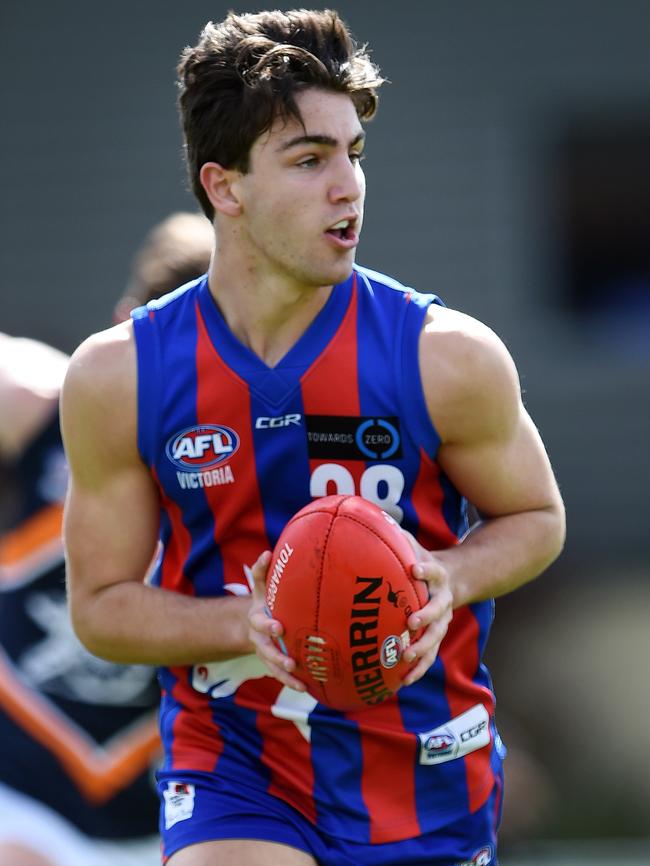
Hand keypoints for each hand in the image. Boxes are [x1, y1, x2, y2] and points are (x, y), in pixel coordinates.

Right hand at [247, 550, 305, 691]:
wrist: (254, 621)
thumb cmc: (265, 600)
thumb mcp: (262, 586)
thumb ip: (262, 570)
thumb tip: (268, 552)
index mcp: (256, 617)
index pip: (260, 622)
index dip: (268, 625)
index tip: (279, 627)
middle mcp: (259, 638)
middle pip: (265, 649)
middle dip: (277, 655)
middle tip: (290, 661)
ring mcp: (266, 653)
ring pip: (273, 666)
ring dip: (285, 674)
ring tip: (299, 678)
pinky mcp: (274, 664)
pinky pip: (282, 675)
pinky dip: (292, 682)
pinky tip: (307, 688)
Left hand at [401, 533, 453, 685]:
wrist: (454, 579)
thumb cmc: (422, 561)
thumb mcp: (414, 546)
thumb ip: (396, 538)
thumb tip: (368, 519)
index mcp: (437, 575)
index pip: (433, 570)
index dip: (425, 570)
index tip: (413, 568)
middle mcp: (443, 599)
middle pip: (438, 610)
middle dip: (426, 617)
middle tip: (411, 623)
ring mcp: (442, 620)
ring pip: (436, 638)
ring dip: (422, 649)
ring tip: (406, 657)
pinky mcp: (437, 636)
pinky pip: (430, 656)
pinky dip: (418, 669)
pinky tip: (403, 681)